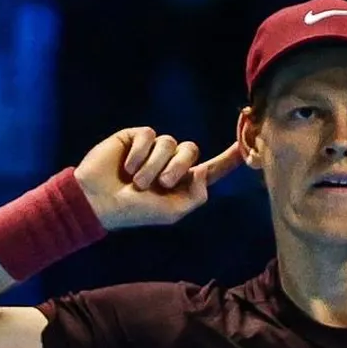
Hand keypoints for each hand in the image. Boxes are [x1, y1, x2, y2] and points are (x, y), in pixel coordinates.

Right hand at [75, 126, 242, 229]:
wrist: (98, 201)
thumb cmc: (134, 211)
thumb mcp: (172, 212)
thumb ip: (196, 195)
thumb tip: (202, 173)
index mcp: (183, 182)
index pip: (212, 167)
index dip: (230, 157)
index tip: (248, 144)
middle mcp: (171, 162)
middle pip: (190, 150)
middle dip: (176, 167)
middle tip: (158, 184)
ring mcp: (153, 149)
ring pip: (169, 142)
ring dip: (153, 165)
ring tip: (136, 180)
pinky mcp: (136, 137)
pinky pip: (149, 135)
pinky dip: (140, 154)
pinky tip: (126, 166)